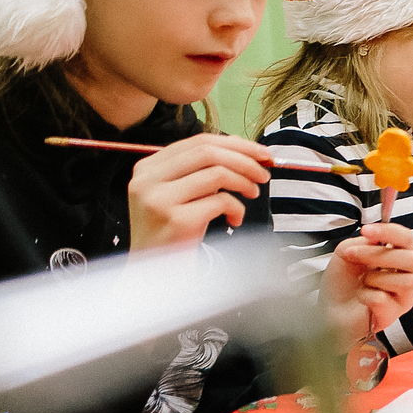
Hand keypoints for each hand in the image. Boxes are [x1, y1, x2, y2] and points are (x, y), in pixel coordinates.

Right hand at [128, 134, 271, 248]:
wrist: (155, 271)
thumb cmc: (172, 230)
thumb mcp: (177, 193)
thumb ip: (200, 170)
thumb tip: (246, 149)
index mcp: (148, 168)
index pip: (198, 141)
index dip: (236, 144)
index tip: (261, 154)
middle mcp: (148, 180)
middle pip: (208, 153)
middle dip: (245, 160)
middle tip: (265, 173)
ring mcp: (159, 200)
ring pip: (217, 174)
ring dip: (245, 182)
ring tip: (253, 194)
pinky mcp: (176, 220)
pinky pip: (221, 201)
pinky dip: (237, 208)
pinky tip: (234, 220)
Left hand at [322, 222, 412, 342]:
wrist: (328, 311)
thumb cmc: (342, 285)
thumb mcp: (346, 252)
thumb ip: (363, 242)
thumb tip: (375, 241)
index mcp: (400, 257)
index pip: (406, 238)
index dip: (389, 231)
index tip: (367, 230)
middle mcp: (408, 275)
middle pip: (411, 258)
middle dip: (377, 254)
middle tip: (352, 255)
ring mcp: (405, 296)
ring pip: (404, 281)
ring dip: (374, 278)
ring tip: (362, 283)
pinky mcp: (394, 314)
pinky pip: (384, 298)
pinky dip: (365, 295)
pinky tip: (362, 298)